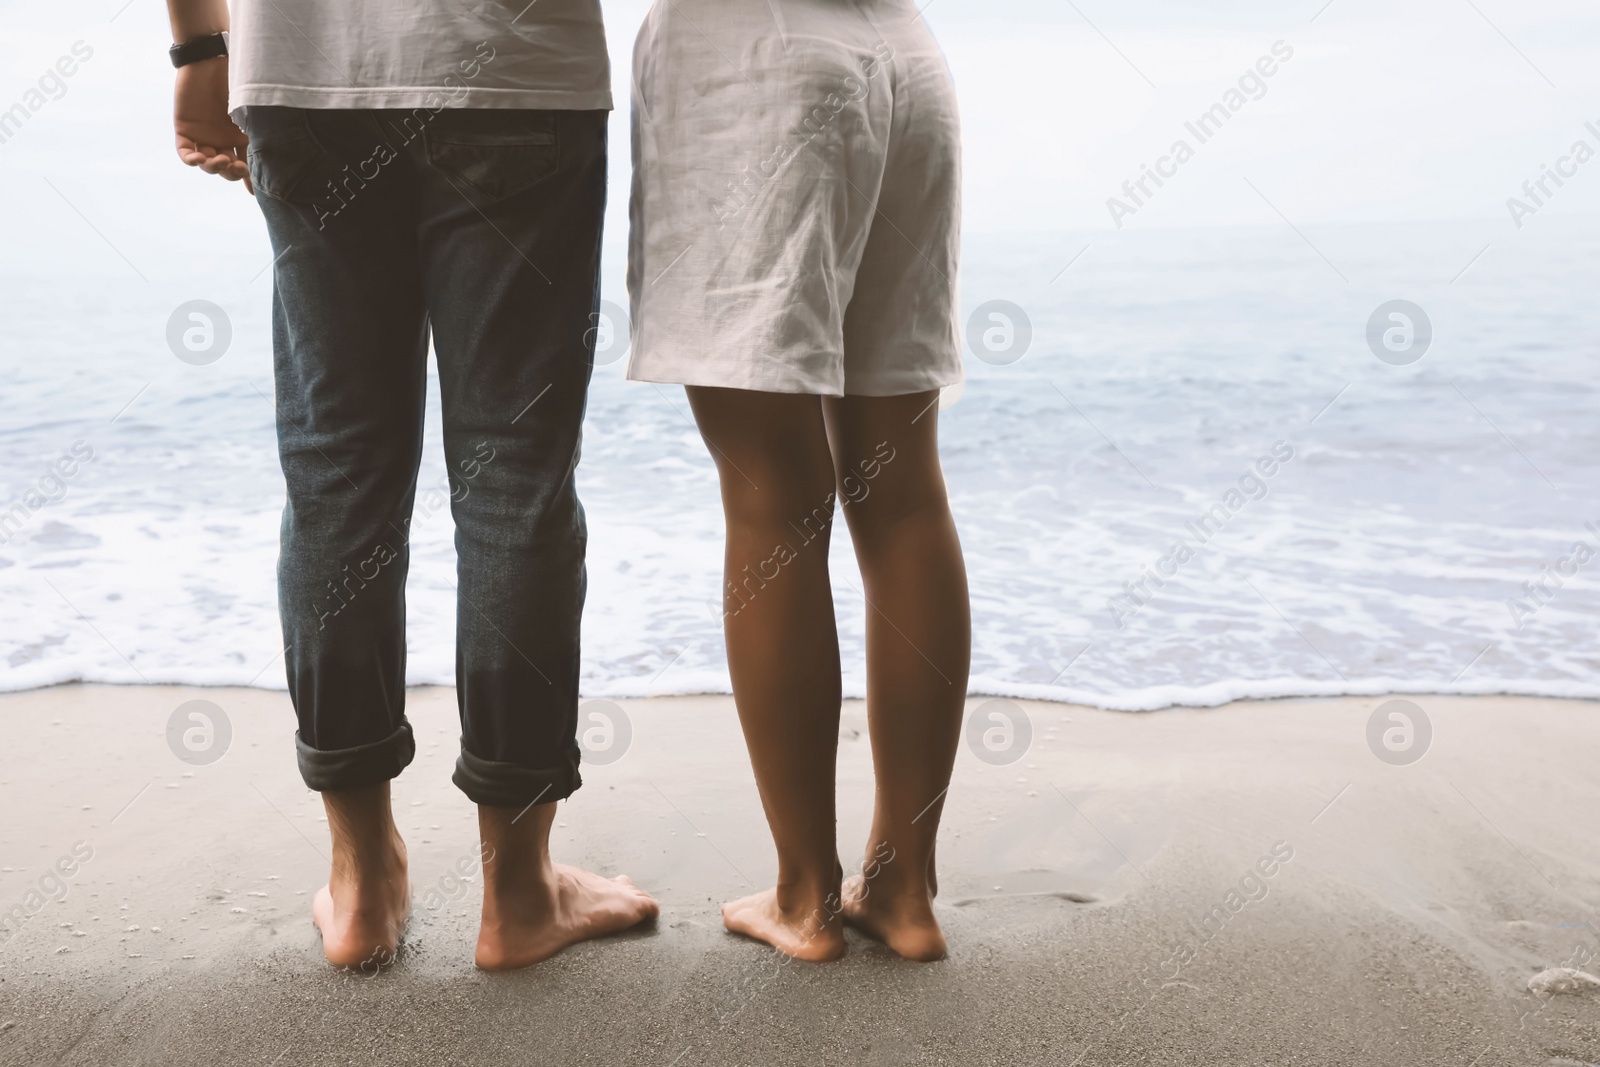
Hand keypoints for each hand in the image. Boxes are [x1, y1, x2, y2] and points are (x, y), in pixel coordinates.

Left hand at [174, 56, 250, 192]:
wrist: (210, 60)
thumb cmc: (236, 81)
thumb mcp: (252, 110)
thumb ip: (260, 132)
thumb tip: (275, 158)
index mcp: (241, 137)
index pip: (247, 165)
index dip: (251, 180)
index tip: (256, 192)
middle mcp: (223, 140)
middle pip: (228, 169)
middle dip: (233, 174)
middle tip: (238, 167)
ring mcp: (203, 136)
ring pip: (208, 164)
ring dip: (214, 168)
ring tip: (220, 160)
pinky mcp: (184, 130)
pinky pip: (185, 153)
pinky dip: (191, 160)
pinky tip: (199, 159)